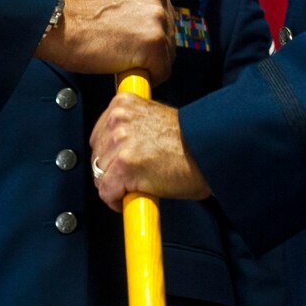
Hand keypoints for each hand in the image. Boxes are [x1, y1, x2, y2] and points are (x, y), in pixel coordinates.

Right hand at [37, 0, 174, 83]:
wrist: (59, 26)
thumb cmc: (78, 15)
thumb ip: (134, 3)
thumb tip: (144, 21)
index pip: (164, 13)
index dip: (150, 30)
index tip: (136, 39)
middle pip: (169, 32)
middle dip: (152, 47)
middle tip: (128, 52)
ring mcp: (157, 18)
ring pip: (167, 53)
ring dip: (150, 62)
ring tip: (125, 61)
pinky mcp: (153, 43)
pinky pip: (162, 71)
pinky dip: (149, 77)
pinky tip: (129, 71)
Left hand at [89, 92, 209, 208]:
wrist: (209, 151)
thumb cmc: (189, 140)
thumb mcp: (154, 118)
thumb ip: (131, 126)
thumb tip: (115, 146)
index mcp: (122, 104)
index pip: (99, 135)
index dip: (110, 154)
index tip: (120, 162)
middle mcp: (118, 120)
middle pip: (97, 156)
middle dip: (111, 170)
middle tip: (132, 177)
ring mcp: (120, 143)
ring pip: (100, 176)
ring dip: (115, 186)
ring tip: (137, 185)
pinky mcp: (125, 167)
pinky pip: (108, 192)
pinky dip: (117, 201)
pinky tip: (135, 196)